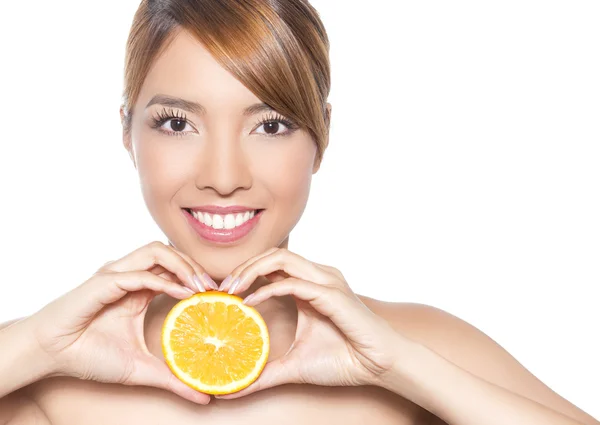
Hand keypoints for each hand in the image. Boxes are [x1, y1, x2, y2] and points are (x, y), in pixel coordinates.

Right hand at [26, 241, 217, 403]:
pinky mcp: (103, 282)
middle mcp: (130, 276)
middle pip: (170, 254)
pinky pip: (139, 273)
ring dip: (182, 265)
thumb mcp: (141, 368)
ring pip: (156, 251)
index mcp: (138, 289)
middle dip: (196, 267)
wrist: (51, 355)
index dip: (198, 277)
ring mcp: (117, 276)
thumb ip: (172, 379)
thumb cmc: (89, 355)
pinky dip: (163, 280)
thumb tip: (205, 396)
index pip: (175, 270)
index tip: (219, 296)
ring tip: (201, 287)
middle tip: (215, 290)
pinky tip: (182, 294)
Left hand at [215, 248, 408, 398]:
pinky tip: (251, 303)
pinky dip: (269, 289)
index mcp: (310, 285)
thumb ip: (264, 372)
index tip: (223, 294)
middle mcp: (317, 276)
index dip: (245, 273)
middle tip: (222, 289)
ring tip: (232, 289)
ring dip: (252, 270)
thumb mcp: (293, 364)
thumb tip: (233, 389)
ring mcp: (326, 282)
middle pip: (273, 254)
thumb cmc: (343, 359)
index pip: (272, 265)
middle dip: (244, 266)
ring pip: (282, 258)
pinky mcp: (332, 294)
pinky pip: (294, 283)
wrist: (377, 366)